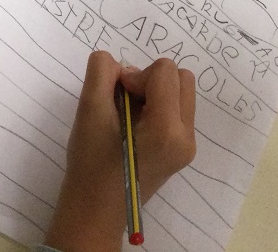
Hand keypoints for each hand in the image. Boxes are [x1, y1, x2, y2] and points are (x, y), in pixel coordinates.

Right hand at [45, 52, 196, 251]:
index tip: (118, 94)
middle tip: (126, 100)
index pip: (165, 71)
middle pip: (181, 77)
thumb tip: (122, 66)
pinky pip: (179, 109)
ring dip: (156, 91)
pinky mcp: (183, 151)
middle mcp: (187, 138)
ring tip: (130, 114)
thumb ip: (103, 71)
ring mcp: (188, 147)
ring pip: (182, 91)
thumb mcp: (89, 109)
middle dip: (152, 80)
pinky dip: (159, 106)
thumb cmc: (91, 163)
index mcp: (168, 130)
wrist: (96, 210)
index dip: (137, 74)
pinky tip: (136, 126)